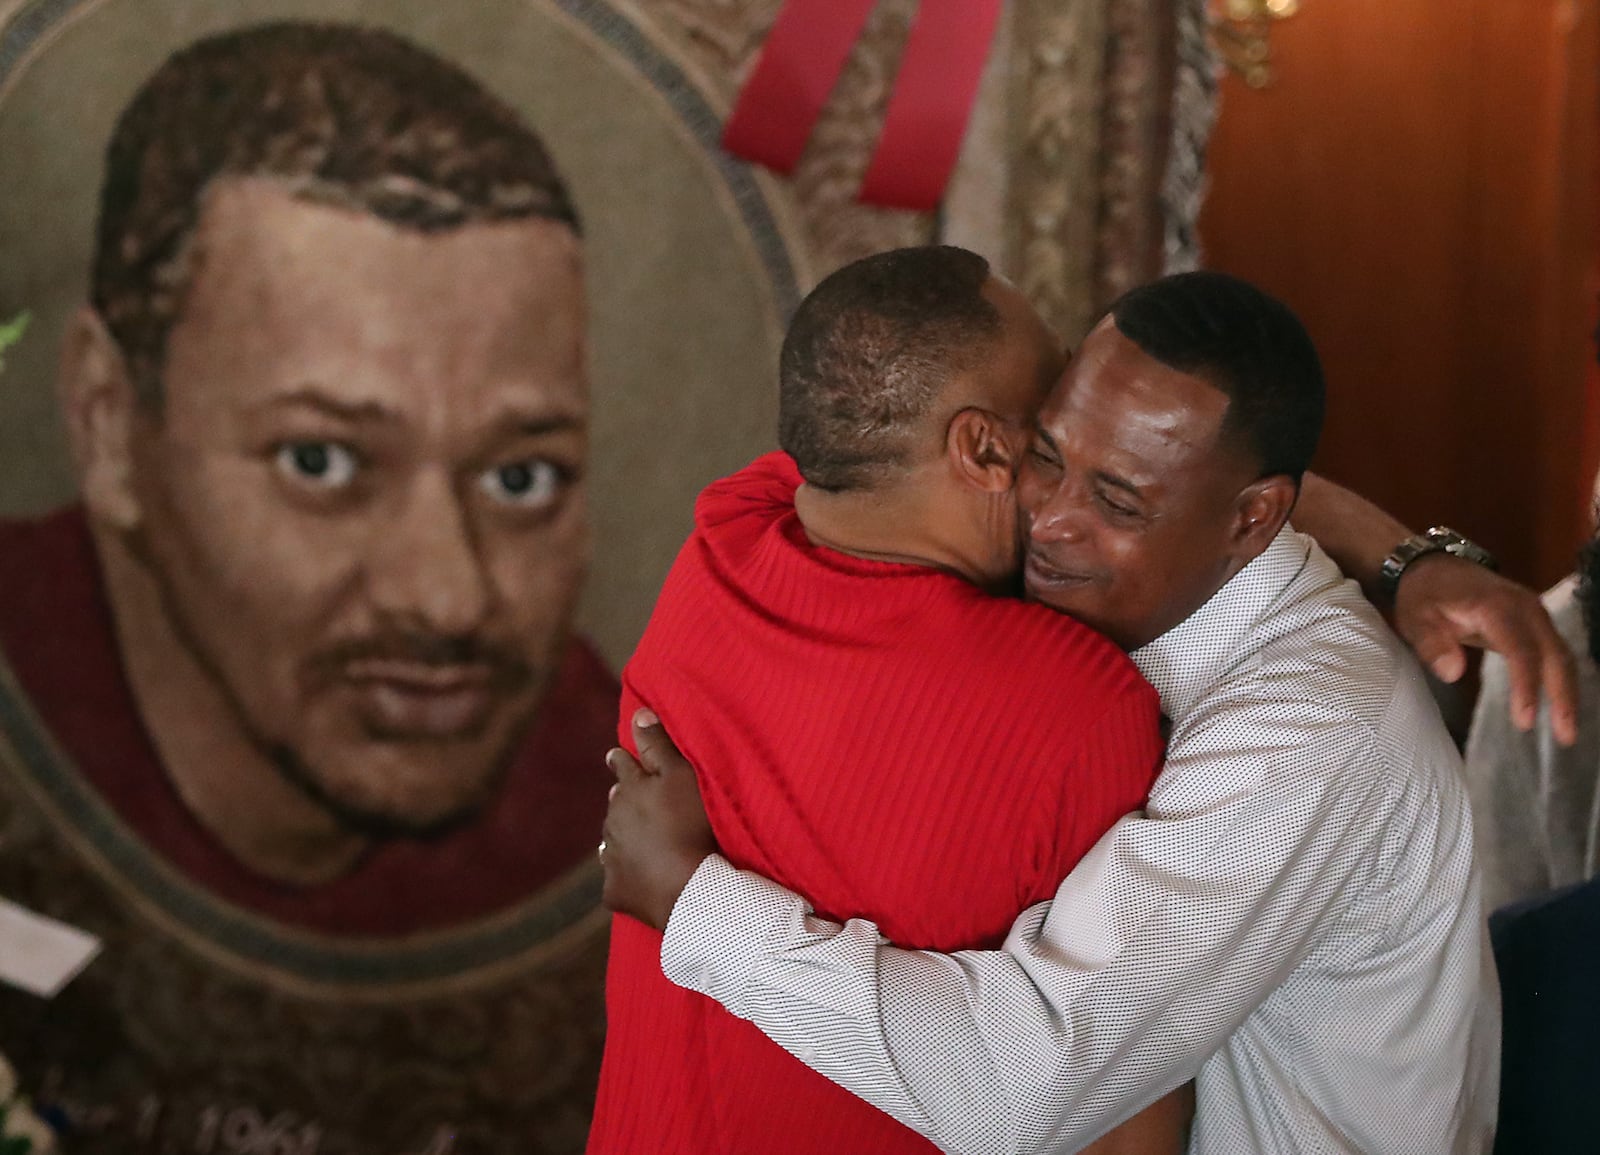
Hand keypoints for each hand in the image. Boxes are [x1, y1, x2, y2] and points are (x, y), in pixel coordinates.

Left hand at [600, 708, 717, 928]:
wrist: (687, 888)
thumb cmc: (691, 826)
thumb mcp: (682, 776)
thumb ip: (658, 745)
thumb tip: (638, 713)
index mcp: (629, 790)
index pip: (622, 766)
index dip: (622, 760)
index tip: (615, 756)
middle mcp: (613, 821)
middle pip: (616, 804)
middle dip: (624, 800)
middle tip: (632, 800)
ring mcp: (612, 857)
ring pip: (613, 840)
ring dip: (624, 836)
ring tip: (638, 839)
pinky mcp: (615, 890)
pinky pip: (617, 879)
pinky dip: (627, 875)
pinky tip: (636, 878)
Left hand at [1393, 553, 1578, 744]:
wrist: (1434, 567)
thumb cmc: (1424, 595)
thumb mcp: (1416, 618)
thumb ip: (1431, 644)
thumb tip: (1453, 673)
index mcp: (1498, 608)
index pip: (1521, 650)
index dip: (1526, 685)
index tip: (1525, 720)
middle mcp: (1526, 608)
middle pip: (1554, 654)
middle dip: (1563, 696)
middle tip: (1564, 735)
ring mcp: (1535, 613)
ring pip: (1561, 655)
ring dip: (1567, 692)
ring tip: (1566, 731)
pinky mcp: (1535, 622)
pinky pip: (1555, 652)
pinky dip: (1560, 679)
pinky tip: (1560, 706)